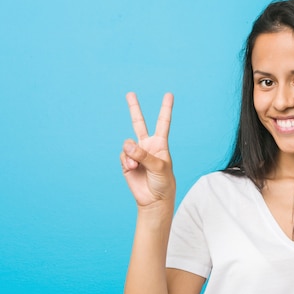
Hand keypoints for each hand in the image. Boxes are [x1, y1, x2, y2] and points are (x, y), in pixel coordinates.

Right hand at [120, 92, 175, 207]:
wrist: (154, 200)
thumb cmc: (163, 182)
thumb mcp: (159, 167)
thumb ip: (143, 154)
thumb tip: (127, 144)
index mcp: (160, 144)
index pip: (163, 123)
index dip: (165, 108)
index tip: (169, 95)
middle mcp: (147, 146)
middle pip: (139, 123)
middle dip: (134, 108)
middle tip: (130, 93)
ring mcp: (136, 153)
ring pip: (127, 144)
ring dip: (131, 155)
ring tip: (136, 166)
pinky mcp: (127, 162)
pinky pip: (123, 156)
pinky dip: (126, 162)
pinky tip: (132, 169)